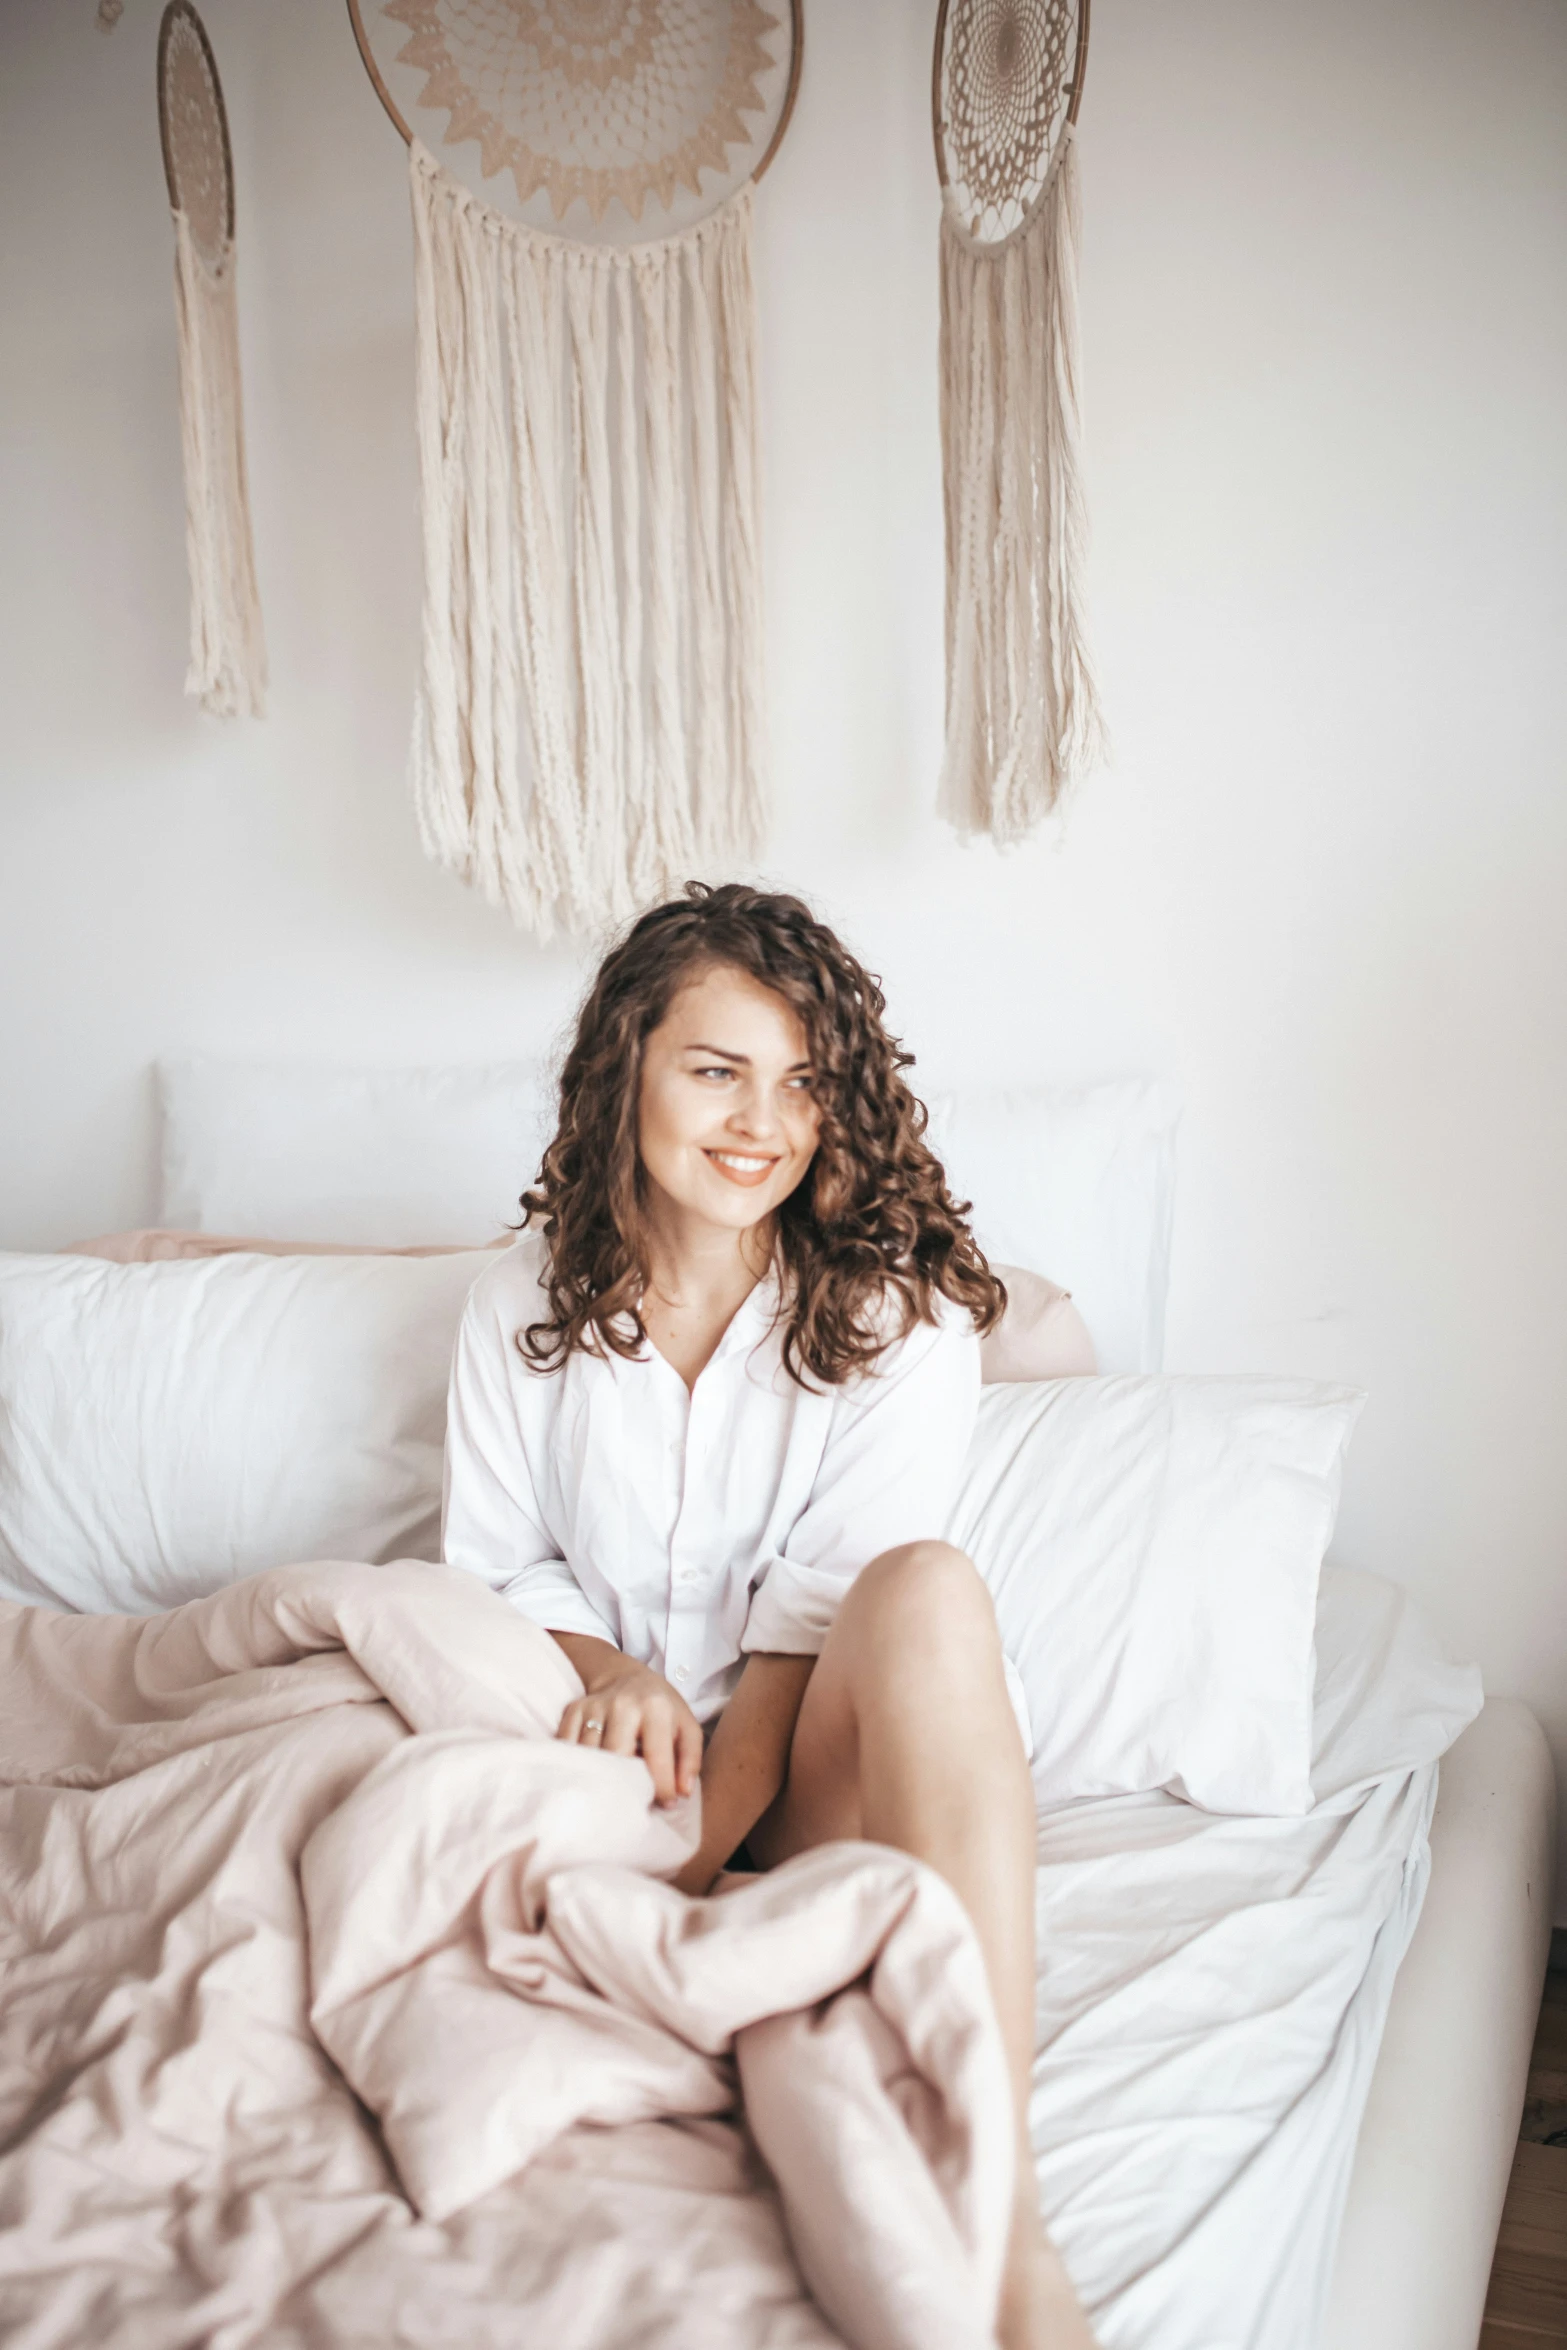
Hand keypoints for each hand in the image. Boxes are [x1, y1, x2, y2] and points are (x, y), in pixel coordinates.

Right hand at [556, 1658, 703, 1806]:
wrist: (628, 1678)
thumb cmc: (662, 1710)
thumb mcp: (687, 1727)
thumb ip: (690, 1760)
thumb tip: (682, 1794)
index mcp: (656, 1707)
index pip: (657, 1757)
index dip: (662, 1788)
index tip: (665, 1804)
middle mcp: (623, 1704)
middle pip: (617, 1757)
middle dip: (626, 1786)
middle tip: (634, 1801)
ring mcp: (595, 1706)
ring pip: (590, 1755)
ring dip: (599, 1779)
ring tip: (612, 1792)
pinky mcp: (574, 1710)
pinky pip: (568, 1746)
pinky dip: (576, 1765)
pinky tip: (588, 1775)